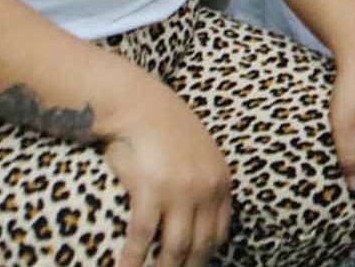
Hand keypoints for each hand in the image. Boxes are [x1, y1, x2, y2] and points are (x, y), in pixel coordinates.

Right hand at [105, 93, 232, 266]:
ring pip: (175, 248)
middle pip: (200, 246)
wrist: (138, 104)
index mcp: (220, 181)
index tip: (192, 266)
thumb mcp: (199, 153)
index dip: (205, 256)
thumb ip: (203, 181)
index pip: (219, 233)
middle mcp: (206, 189)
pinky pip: (143, 236)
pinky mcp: (151, 190)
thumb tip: (196, 213)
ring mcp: (180, 191)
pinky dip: (133, 258)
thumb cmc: (163, 128)